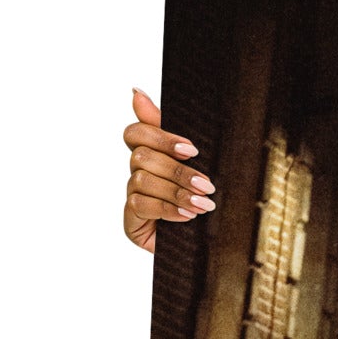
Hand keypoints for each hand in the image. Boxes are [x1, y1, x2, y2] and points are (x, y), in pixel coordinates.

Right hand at [122, 88, 215, 252]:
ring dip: (177, 192)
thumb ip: (172, 134)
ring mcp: (133, 197)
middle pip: (142, 156)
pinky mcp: (131, 220)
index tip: (191, 149)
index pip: (136, 133)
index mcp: (151, 155)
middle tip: (206, 184)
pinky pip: (142, 205)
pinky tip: (187, 216)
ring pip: (142, 180)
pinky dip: (168, 209)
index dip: (159, 136)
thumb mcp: (195, 166)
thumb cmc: (200, 203)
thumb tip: (136, 91)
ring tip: (203, 205)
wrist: (203, 246)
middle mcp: (137, 173)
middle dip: (177, 170)